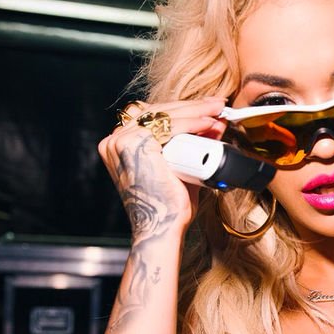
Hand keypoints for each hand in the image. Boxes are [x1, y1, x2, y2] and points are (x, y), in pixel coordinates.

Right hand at [98, 97, 226, 240]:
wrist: (163, 228)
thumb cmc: (170, 205)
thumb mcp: (179, 165)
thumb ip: (192, 144)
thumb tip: (215, 124)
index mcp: (120, 144)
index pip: (152, 116)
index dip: (182, 110)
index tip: (207, 108)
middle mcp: (115, 140)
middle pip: (158, 112)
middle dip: (192, 107)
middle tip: (218, 105)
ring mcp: (121, 141)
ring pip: (164, 115)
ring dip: (196, 111)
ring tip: (218, 112)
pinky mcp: (133, 144)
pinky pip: (169, 126)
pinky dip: (193, 122)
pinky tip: (209, 122)